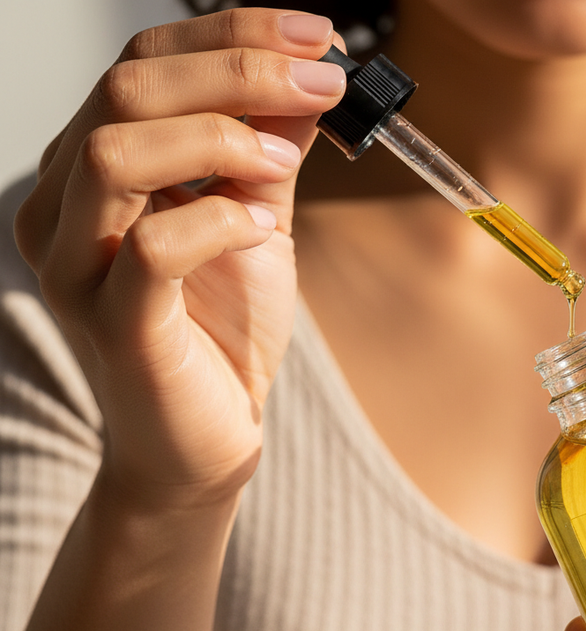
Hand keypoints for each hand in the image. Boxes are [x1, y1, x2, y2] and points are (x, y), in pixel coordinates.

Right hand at [13, 9, 345, 509]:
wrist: (207, 437)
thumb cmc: (223, 328)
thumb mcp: (257, 218)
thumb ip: (269, 152)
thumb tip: (307, 77)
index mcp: (91, 169)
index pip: (143, 62)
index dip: (233, 34)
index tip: (319, 36)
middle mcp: (64, 207)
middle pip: (125, 89)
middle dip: (238, 70)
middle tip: (323, 81)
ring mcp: (76, 267)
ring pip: (114, 152)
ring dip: (219, 137)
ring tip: (285, 162)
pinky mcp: (113, 324)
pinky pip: (150, 248)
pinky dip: (220, 221)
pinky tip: (264, 228)